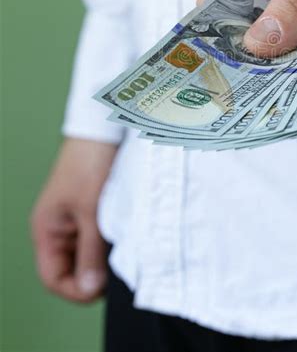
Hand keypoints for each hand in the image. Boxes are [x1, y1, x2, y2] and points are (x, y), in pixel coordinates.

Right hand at [31, 137, 116, 301]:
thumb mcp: (91, 212)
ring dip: (105, 256)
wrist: (104, 127)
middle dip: (94, 274)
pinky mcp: (93, 209)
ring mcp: (76, 218)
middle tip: (120, 270)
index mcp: (47, 230)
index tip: (104, 289)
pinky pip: (99, 236)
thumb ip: (90, 253)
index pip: (53, 278)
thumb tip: (89, 290)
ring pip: (89, 253)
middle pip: (72, 269)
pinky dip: (112, 240)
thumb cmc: (89, 163)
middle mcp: (59, 228)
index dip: (76, 290)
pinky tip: (127, 236)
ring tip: (125, 251)